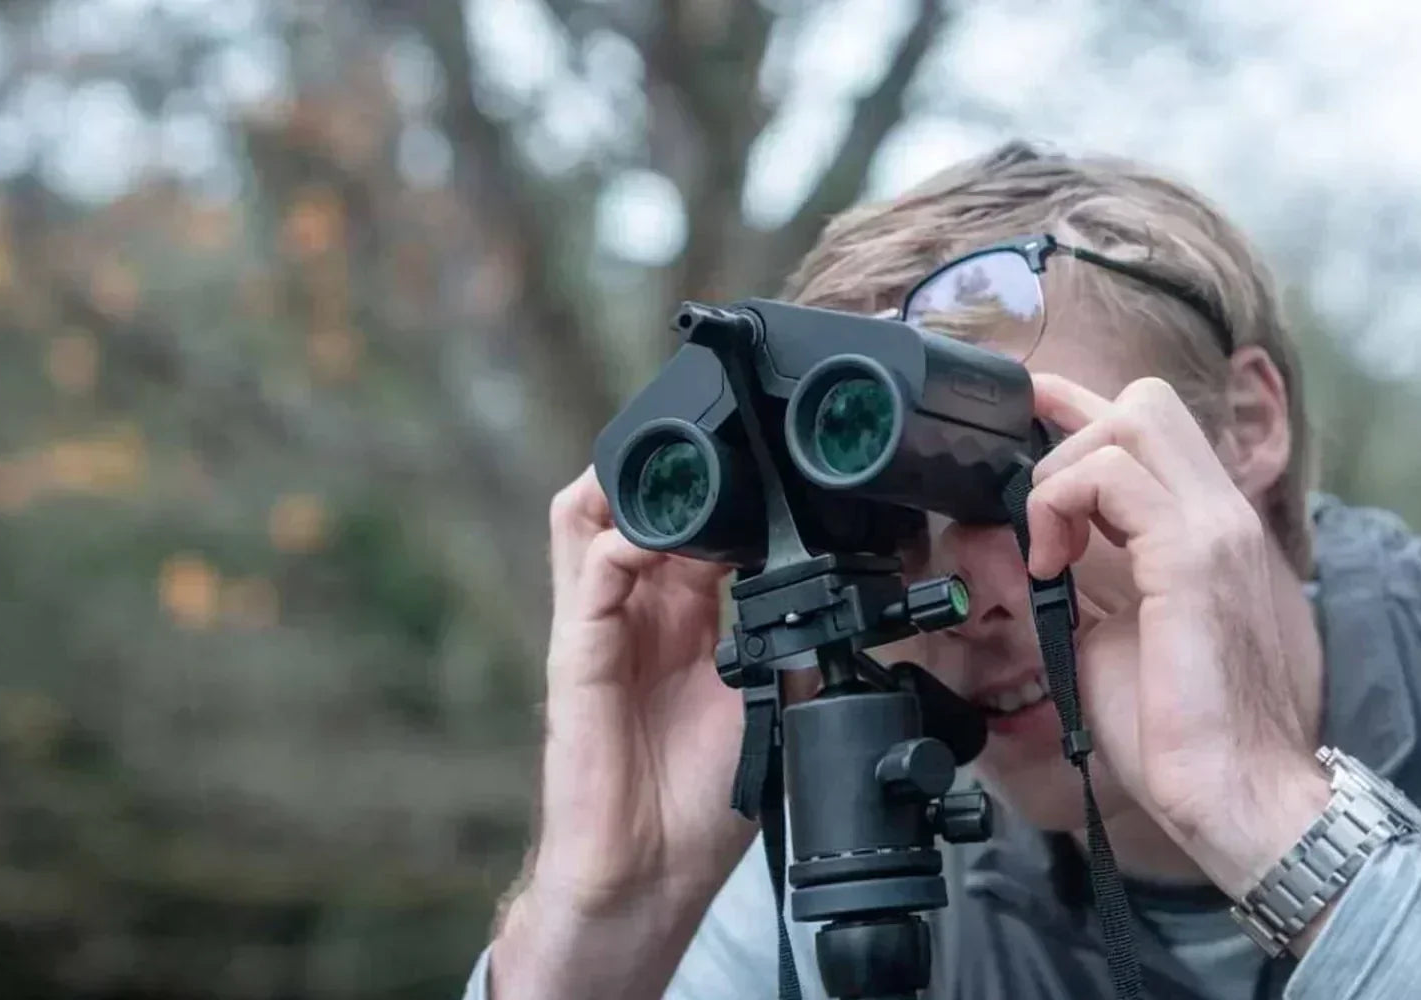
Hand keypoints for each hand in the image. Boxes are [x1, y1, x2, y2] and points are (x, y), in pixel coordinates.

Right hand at [529, 468, 754, 914]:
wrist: (653, 869)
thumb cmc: (702, 797)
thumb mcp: (773, 698)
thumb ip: (790, 636)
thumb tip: (844, 585)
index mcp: (686, 618)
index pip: (692, 526)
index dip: (722, 489)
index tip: (770, 462)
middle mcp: (639, 611)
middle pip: (633, 507)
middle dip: (672, 468)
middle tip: (721, 445)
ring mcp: (601, 626)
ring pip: (588, 520)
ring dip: (630, 484)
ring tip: (676, 466)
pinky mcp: (576, 653)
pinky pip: (589, 576)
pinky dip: (619, 542)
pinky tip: (653, 539)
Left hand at [1024, 374, 1327, 897]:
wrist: (1238, 795)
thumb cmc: (1181, 731)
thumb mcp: (1115, 634)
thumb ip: (1085, 581)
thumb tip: (1027, 550)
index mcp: (1211, 531)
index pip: (1154, 427)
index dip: (1081, 407)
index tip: (1026, 414)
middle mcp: (1223, 515)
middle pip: (1147, 401)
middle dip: (1069, 429)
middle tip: (1036, 508)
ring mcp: (1216, 528)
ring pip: (1133, 417)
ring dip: (1063, 474)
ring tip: (1047, 549)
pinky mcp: (1194, 556)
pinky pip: (1114, 477)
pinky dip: (1063, 505)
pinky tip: (1051, 563)